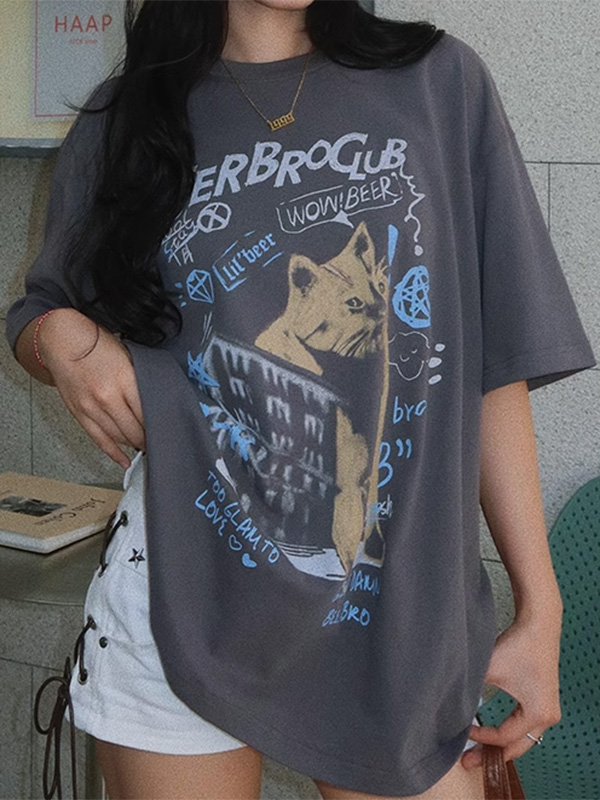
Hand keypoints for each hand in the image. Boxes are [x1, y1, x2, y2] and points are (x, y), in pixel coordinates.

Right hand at [38, 308, 145, 468]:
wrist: (62, 341)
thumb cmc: (97, 345)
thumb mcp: (128, 358)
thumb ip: (141, 380)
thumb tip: (158, 401)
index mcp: (125, 380)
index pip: (148, 412)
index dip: (160, 425)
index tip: (169, 430)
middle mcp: (108, 397)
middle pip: (135, 429)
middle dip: (149, 438)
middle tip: (160, 442)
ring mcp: (92, 408)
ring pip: (119, 437)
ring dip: (133, 444)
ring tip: (146, 448)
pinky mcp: (80, 414)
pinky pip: (99, 440)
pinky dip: (113, 452)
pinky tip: (124, 461)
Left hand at [461, 607, 561, 768]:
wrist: (537, 625)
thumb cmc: (516, 646)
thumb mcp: (489, 670)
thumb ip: (472, 690)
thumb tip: (449, 705)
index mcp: (537, 713)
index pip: (504, 737)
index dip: (481, 738)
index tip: (463, 732)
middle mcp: (548, 716)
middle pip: (518, 746)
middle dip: (493, 755)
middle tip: (469, 763)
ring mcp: (549, 710)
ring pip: (524, 739)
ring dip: (502, 745)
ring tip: (479, 752)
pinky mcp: (545, 701)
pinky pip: (527, 727)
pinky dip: (511, 732)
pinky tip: (493, 734)